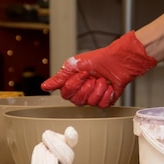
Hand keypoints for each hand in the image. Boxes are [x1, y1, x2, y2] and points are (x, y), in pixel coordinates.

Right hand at [41, 31, 156, 107]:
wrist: (119, 61)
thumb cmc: (99, 59)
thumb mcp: (74, 65)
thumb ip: (59, 78)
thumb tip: (44, 86)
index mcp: (73, 83)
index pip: (66, 94)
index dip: (74, 84)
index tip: (83, 73)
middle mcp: (82, 92)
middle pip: (77, 101)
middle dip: (86, 87)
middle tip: (92, 77)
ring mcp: (94, 97)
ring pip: (90, 103)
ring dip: (98, 88)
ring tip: (102, 79)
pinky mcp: (106, 100)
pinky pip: (102, 104)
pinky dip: (107, 93)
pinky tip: (110, 85)